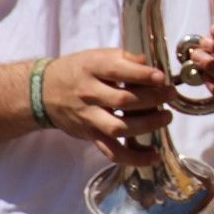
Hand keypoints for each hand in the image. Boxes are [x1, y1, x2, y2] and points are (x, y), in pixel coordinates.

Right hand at [42, 49, 170, 166]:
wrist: (43, 92)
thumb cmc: (78, 71)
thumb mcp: (98, 56)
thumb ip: (125, 58)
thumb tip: (149, 65)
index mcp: (92, 69)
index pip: (118, 71)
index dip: (143, 75)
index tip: (162, 78)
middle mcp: (89, 94)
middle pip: (123, 101)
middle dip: (152, 98)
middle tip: (170, 95)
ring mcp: (89, 118)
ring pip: (119, 127)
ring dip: (148, 124)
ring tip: (166, 117)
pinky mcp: (91, 136)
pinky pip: (113, 152)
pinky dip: (134, 158)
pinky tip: (153, 156)